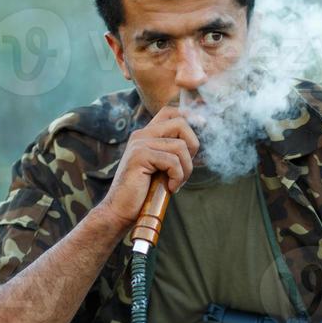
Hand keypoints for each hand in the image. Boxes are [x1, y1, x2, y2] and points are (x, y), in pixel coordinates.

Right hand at [97, 106, 199, 235]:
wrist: (120, 210)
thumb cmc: (142, 193)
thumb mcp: (160, 169)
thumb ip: (171, 154)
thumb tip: (194, 144)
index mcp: (146, 136)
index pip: (170, 112)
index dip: (189, 117)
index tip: (201, 129)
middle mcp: (142, 135)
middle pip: (180, 123)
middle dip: (192, 147)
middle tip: (184, 170)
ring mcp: (140, 144)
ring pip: (180, 146)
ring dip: (186, 169)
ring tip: (175, 184)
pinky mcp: (140, 156)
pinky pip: (173, 161)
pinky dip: (177, 177)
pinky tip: (170, 188)